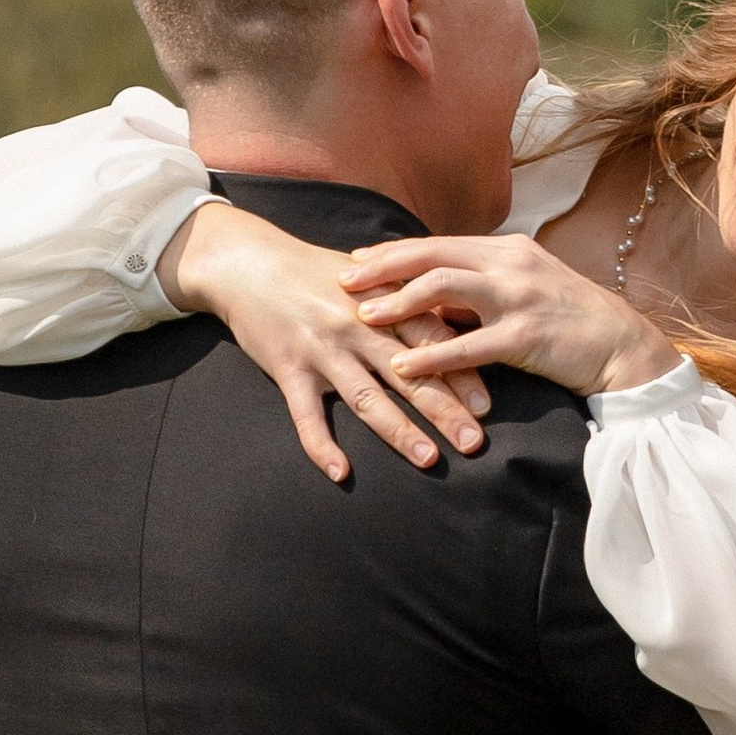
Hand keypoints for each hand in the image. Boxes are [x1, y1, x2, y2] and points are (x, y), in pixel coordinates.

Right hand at [156, 201, 493, 483]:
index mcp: (380, 302)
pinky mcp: (288, 369)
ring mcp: (322, 350)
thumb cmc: (314, 271)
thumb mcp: (366, 274)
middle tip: (474, 443)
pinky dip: (321, 445)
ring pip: (366, 397)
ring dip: (399, 431)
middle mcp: (355, 327)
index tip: (487, 406)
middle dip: (444, 410)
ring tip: (429, 459)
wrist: (248, 262)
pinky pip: (306, 415)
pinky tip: (340, 473)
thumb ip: (407, 297)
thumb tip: (459, 320)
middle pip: (408, 373)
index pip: (431, 339)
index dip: (461, 372)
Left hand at [340, 232, 685, 401]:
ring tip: (363, 318)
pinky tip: (401, 368)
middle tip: (342, 281)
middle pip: (431, 256)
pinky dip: (430, 356)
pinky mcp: (526, 336)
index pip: (437, 244)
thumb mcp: (526, 286)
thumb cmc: (570, 320)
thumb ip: (483, 283)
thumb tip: (430, 292)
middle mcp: (508, 263)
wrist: (623, 346)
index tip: (355, 262)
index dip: (393, 253)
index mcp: (506, 249)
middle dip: (382, 267)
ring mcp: (518, 297)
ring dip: (398, 303)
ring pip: (444, 290)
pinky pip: (467, 345)